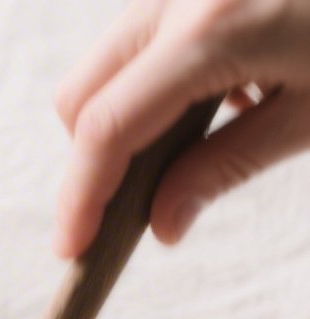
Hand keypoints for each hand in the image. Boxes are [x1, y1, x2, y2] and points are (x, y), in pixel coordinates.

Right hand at [54, 0, 309, 257]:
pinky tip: (217, 98)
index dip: (81, 197)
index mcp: (211, 29)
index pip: (107, 127)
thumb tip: (161, 226)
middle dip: (95, 162)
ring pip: (104, 67)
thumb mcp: (309, 115)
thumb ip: (223, 170)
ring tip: (200, 143)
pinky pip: (141, 40)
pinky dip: (154, 85)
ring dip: (126, 123)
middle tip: (136, 209)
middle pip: (81, 95)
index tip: (72, 249)